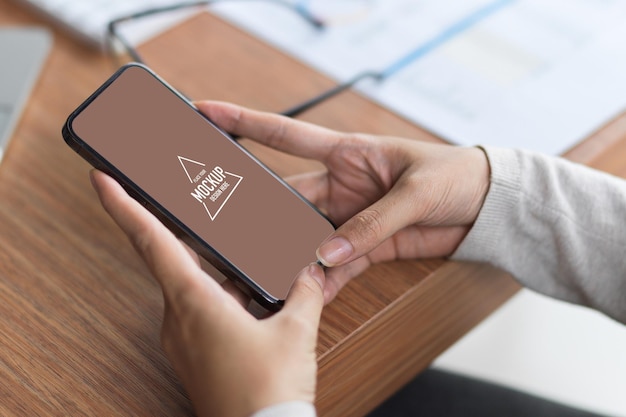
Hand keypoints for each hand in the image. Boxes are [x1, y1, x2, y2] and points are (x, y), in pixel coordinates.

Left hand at [90, 170, 324, 416]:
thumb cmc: (267, 393)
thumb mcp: (296, 331)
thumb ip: (304, 291)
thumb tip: (310, 269)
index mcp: (195, 303)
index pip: (151, 241)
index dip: (124, 206)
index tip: (104, 180)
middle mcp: (180, 318)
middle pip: (168, 257)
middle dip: (176, 227)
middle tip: (184, 199)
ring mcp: (184, 338)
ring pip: (191, 284)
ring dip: (214, 266)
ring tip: (241, 252)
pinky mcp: (196, 353)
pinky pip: (201, 308)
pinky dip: (222, 293)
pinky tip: (253, 294)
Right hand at [197, 101, 489, 302]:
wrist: (487, 206)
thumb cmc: (457, 175)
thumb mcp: (414, 193)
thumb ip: (370, 224)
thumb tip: (327, 253)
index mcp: (348, 153)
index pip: (285, 135)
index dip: (244, 123)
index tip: (207, 115)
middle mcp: (343, 184)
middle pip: (289, 200)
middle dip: (262, 215)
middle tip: (234, 230)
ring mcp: (352, 217)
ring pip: (307, 237)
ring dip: (291, 254)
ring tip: (270, 270)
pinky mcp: (368, 245)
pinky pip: (337, 264)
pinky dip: (322, 280)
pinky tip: (307, 291)